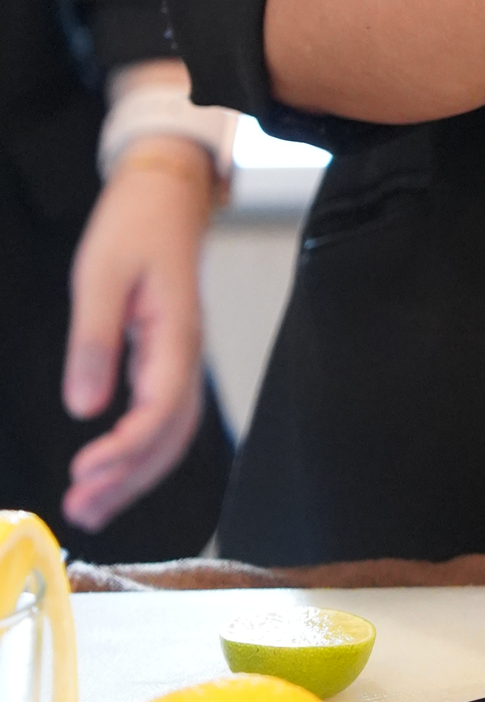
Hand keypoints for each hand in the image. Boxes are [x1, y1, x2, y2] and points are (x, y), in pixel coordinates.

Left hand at [61, 142, 212, 534]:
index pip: (159, 411)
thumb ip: (94, 341)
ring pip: (171, 433)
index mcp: (175, 334)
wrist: (165, 192)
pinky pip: (164, 416)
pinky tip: (111, 467)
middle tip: (80, 509)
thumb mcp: (99, 275)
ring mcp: (182, 357)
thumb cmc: (133, 225)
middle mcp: (187, 354)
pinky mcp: (169, 356)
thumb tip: (84, 408)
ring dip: (134, 474)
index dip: (124, 450)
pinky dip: (140, 450)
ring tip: (90, 507)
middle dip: (128, 479)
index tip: (83, 471)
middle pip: (170, 436)